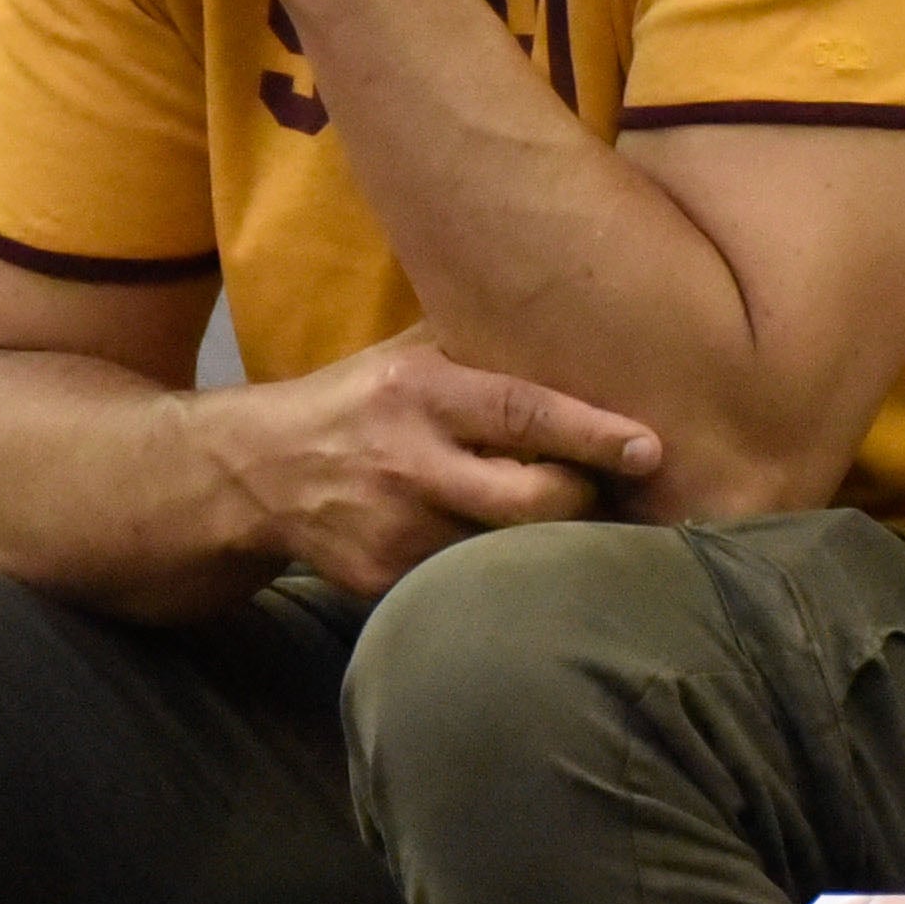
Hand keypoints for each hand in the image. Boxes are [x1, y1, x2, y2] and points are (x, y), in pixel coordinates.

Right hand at [213, 327, 660, 600]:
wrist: (255, 471)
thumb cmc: (358, 402)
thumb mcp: (407, 357)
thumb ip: (480, 350)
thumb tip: (581, 323)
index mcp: (420, 393)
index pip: (522, 412)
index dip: (592, 433)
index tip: (649, 448)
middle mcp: (407, 461)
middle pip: (526, 501)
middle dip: (580, 501)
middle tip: (607, 492)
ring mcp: (392, 529)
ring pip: (503, 550)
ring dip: (545, 542)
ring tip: (573, 523)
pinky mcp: (378, 580)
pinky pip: (463, 579)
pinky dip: (496, 572)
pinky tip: (512, 560)